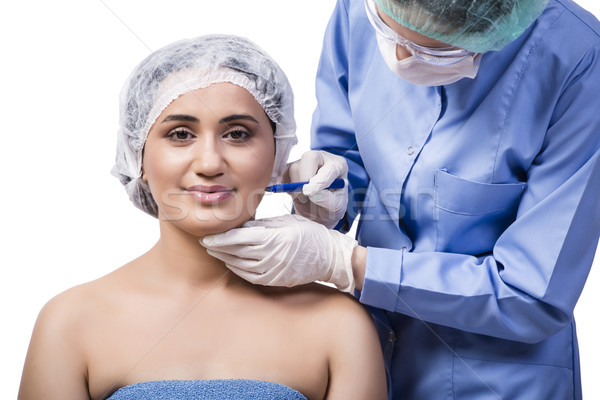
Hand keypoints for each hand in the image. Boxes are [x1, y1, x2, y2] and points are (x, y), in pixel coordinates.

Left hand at [201, 214, 357, 291]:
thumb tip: (239, 223)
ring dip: (225, 259)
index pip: (241, 238)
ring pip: (241, 266)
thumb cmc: (309, 234)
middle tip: (205, 242)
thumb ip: (262, 224)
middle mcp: (273, 256)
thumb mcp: (286, 222)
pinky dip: (237, 269)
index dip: (222, 238)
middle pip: (237, 253)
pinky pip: (250, 276)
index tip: (208, 236)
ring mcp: (274, 271)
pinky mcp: (276, 280)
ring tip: (215, 252)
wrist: (329, 256)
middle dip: (219, 248)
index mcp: (276, 238)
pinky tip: (231, 263)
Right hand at [287, 150, 347, 228]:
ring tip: (304, 199)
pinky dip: (285, 185)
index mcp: (338, 166)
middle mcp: (322, 160)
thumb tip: (311, 192)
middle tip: (305, 194)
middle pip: (310, 157)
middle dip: (304, 176)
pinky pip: (283, 173)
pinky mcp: (292, 169)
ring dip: (295, 186)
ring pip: (295, 167)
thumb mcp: (336, 207)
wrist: (321, 211)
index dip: (319, 181)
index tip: (310, 192)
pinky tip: (294, 194)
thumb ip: (326, 199)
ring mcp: (306, 162)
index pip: (329, 169)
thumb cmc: (332, 207)